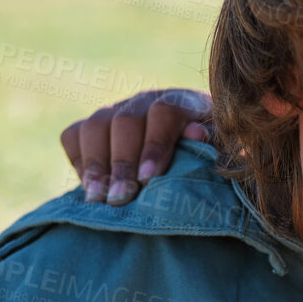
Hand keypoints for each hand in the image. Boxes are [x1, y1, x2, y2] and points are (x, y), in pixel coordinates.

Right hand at [59, 88, 212, 205]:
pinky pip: (74, 135)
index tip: (148, 180)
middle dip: (121, 164)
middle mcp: (148, 101)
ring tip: (97, 200)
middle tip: (120, 199)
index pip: (163, 112)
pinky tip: (90, 189)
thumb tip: (199, 136)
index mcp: (186, 104)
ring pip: (95, 126)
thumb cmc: (217, 159)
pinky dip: (78, 160)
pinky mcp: (97, 127)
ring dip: (95, 165)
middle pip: (124, 120)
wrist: (198, 148)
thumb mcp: (227, 154)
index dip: (154, 145)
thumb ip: (220, 147)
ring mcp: (119, 111)